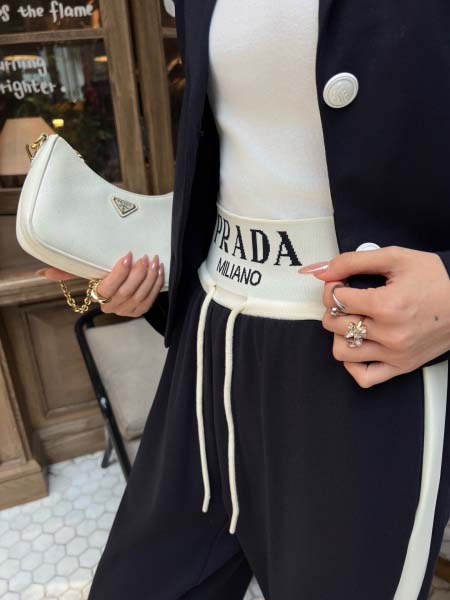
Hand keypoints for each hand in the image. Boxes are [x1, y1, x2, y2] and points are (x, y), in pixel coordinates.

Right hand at [36, 251, 164, 316]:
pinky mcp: (140, 311)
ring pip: (140, 295)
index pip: (108, 288)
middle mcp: (112, 307)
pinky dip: (156, 285)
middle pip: (127, 291)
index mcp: (99, 297)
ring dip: (150, 277)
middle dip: (139, 273)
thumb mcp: (87, 271)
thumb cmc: (102, 274)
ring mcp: (127, 311)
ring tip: (154, 261)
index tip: (128, 255)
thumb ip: (67, 271)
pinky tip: (159, 271)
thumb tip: (42, 273)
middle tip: (146, 256)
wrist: (123, 283)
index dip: (119, 272)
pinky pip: (150, 299)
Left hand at [298, 246, 449, 386]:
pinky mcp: (401, 366)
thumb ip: (353, 261)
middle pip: (333, 324)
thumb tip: (321, 270)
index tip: (342, 283)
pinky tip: (360, 344)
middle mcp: (389, 334)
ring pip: (342, 351)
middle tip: (348, 299)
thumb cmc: (435, 279)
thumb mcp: (395, 257)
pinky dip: (353, 364)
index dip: (333, 286)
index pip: (336, 299)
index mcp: (386, 305)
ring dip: (340, 334)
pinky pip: (363, 377)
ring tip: (354, 321)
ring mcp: (394, 354)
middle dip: (334, 308)